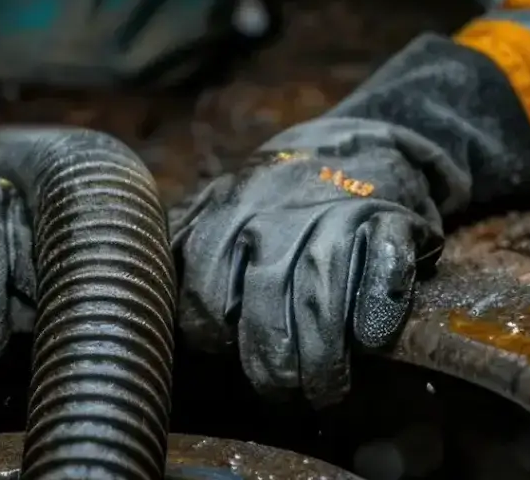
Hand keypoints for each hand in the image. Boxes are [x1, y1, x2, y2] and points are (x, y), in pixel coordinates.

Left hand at [169, 118, 444, 407]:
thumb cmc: (283, 188)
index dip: (213, 334)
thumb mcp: (227, 196)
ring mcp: (338, 212)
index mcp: (232, 209)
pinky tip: (371, 339)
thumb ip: (187, 233)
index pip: (206, 291)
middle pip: (265, 301)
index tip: (227, 351)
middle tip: (281, 389)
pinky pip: (383, 267)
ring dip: (322, 356)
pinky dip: (378, 306)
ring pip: (320, 296)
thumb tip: (140, 278)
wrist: (364, 139)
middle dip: (271, 362)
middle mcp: (280, 211)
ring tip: (324, 389)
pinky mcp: (390, 218)